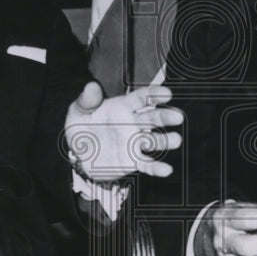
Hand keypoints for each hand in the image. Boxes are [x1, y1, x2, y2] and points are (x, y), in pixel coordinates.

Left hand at [65, 82, 182, 180]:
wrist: (78, 156)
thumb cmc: (81, 128)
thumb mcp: (78, 111)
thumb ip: (87, 100)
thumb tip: (91, 85)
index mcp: (122, 107)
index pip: (141, 98)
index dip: (154, 94)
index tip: (166, 93)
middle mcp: (133, 123)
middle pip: (153, 117)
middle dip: (166, 116)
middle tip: (177, 117)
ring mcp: (134, 142)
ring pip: (154, 140)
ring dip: (165, 140)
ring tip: (175, 140)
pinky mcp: (132, 160)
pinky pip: (146, 164)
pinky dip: (156, 167)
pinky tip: (165, 170)